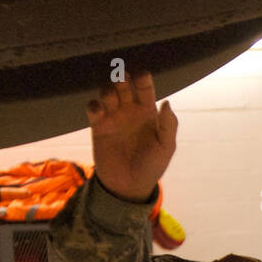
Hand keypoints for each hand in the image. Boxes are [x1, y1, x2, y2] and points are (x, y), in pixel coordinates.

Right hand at [87, 70, 177, 201]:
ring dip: (107, 90)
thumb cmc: (151, 166)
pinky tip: (98, 111)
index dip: (142, 78)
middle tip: (121, 78)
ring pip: (107, 93)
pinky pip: (93, 109)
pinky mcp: (98, 127)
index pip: (144, 88)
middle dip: (121, 78)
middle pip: (123, 85)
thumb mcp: (166, 147)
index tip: (141, 74)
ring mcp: (113, 117)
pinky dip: (94, 106)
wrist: (129, 187)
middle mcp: (129, 110)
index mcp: (147, 111)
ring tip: (110, 98)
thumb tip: (167, 102)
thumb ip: (168, 125)